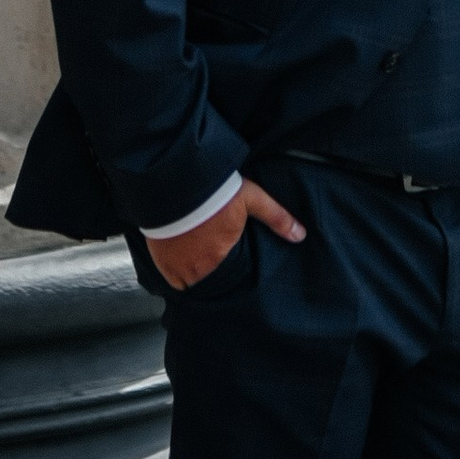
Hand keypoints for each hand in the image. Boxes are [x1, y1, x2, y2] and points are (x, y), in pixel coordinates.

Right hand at [146, 177, 305, 291]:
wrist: (176, 179)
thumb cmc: (214, 190)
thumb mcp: (252, 198)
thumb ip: (276, 217)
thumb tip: (300, 235)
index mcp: (220, 258)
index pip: (228, 279)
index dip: (226, 269)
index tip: (224, 260)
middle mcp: (197, 268)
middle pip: (206, 279)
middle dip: (208, 270)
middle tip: (207, 254)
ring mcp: (175, 266)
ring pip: (186, 279)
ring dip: (189, 270)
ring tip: (192, 254)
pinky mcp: (159, 259)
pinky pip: (168, 275)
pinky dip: (172, 268)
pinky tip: (176, 253)